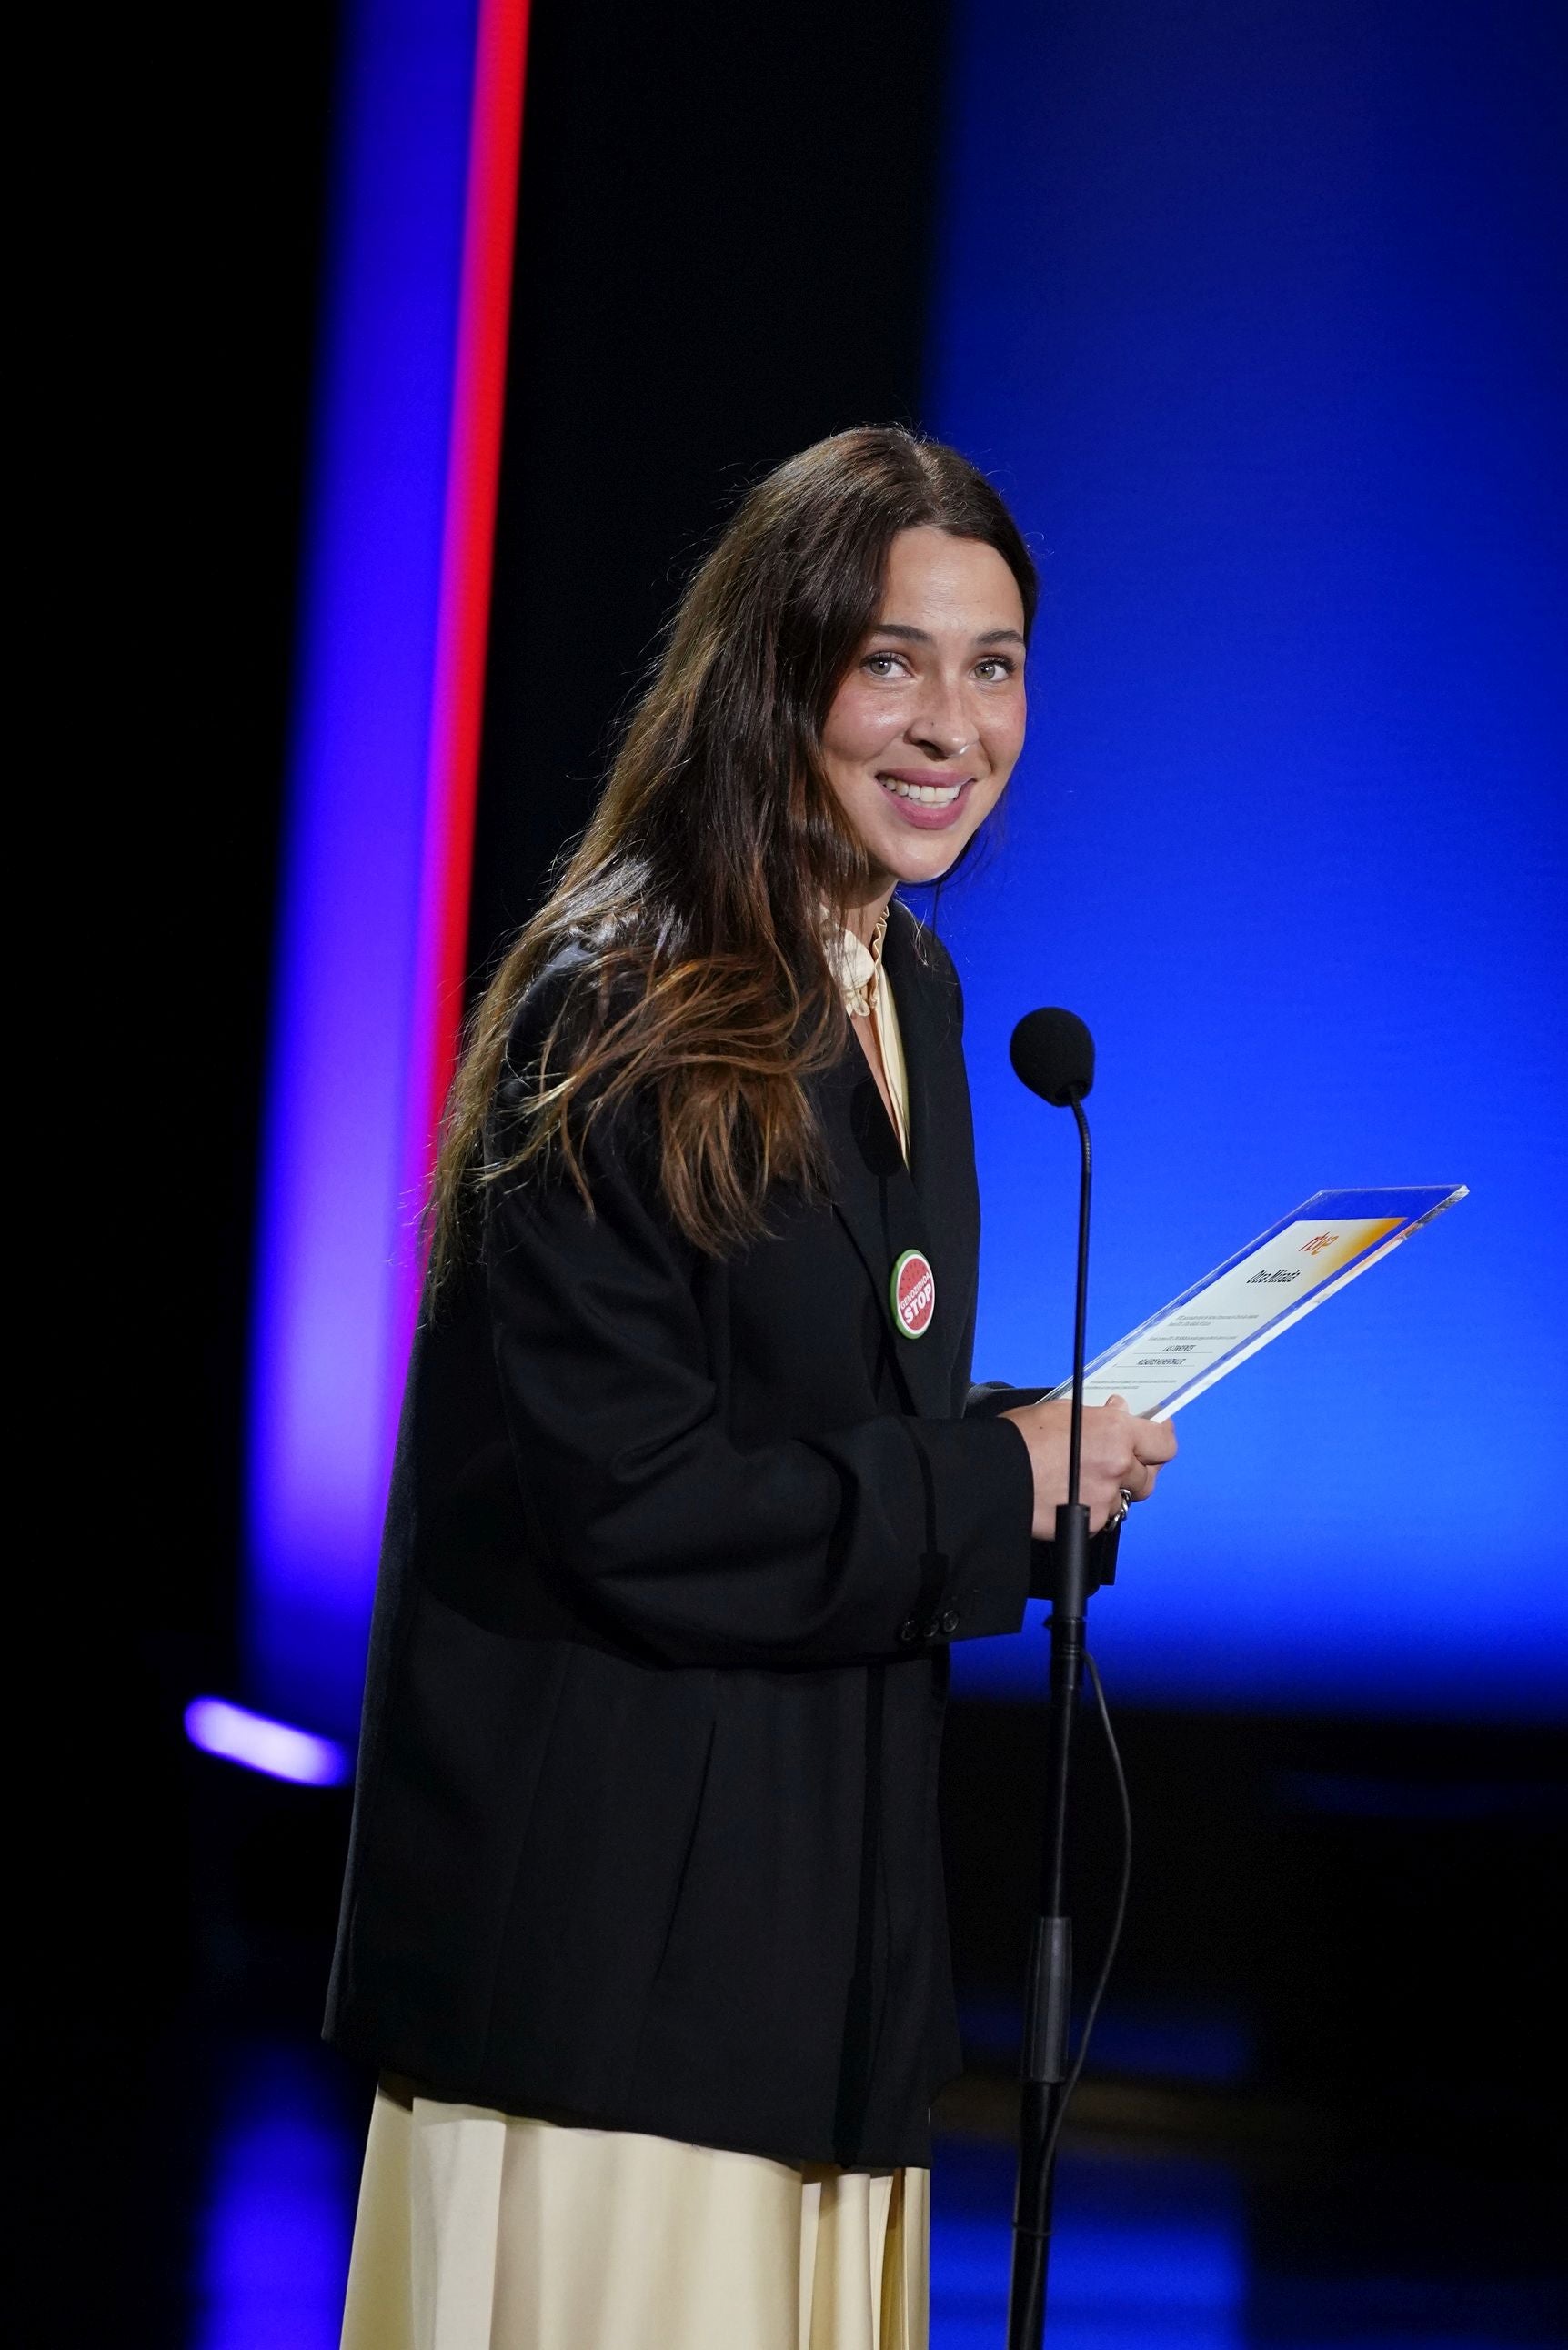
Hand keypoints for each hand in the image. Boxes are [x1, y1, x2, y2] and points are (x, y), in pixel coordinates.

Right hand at [999, 1393, 1176, 1537]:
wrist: (994, 1475)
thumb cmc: (1021, 1438)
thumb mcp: (1064, 1410)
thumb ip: (1100, 1415)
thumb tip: (1118, 1411)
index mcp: (1116, 1431)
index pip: (1163, 1443)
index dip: (1161, 1439)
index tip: (1158, 1436)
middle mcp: (1118, 1465)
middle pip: (1149, 1476)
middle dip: (1137, 1469)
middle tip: (1120, 1462)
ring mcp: (1106, 1497)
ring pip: (1126, 1499)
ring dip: (1114, 1491)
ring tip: (1087, 1481)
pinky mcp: (1090, 1523)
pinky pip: (1103, 1517)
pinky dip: (1093, 1509)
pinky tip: (1072, 1496)